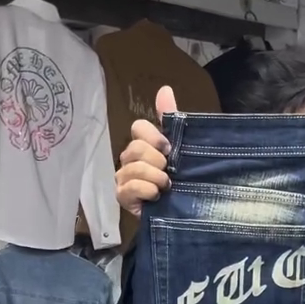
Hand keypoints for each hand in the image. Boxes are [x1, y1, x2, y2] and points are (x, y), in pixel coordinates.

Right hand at [116, 86, 176, 216]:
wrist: (180, 214)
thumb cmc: (181, 182)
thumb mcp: (181, 150)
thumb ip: (172, 120)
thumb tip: (165, 89)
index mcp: (144, 145)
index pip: (138, 127)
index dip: (153, 136)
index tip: (169, 149)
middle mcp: (130, 159)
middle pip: (136, 148)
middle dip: (157, 161)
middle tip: (169, 173)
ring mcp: (124, 178)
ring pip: (133, 167)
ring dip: (155, 177)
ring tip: (166, 187)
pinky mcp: (122, 197)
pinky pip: (130, 187)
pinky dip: (147, 191)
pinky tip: (156, 197)